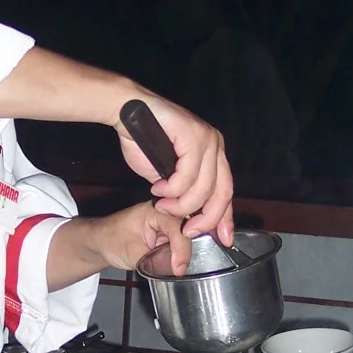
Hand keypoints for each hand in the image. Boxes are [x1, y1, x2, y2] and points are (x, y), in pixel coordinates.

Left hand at [46, 204, 192, 289]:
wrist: (99, 242)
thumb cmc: (109, 240)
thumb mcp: (132, 253)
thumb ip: (156, 259)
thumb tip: (176, 269)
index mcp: (154, 210)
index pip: (176, 227)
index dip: (181, 249)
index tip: (179, 268)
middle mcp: (164, 213)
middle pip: (186, 230)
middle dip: (185, 251)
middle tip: (179, 271)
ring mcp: (166, 223)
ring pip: (186, 237)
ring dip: (183, 254)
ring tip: (177, 269)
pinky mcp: (166, 234)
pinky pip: (179, 243)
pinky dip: (179, 255)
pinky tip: (176, 265)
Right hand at [114, 93, 233, 242]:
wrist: (126, 113)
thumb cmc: (143, 140)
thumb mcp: (167, 176)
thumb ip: (182, 192)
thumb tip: (190, 218)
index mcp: (214, 154)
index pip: (226, 191)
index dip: (225, 217)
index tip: (223, 239)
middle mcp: (216, 145)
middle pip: (222, 193)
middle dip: (205, 218)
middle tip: (188, 231)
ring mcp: (207, 139)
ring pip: (203, 188)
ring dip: (179, 203)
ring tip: (162, 203)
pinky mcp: (193, 135)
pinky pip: (187, 175)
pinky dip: (171, 188)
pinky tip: (158, 188)